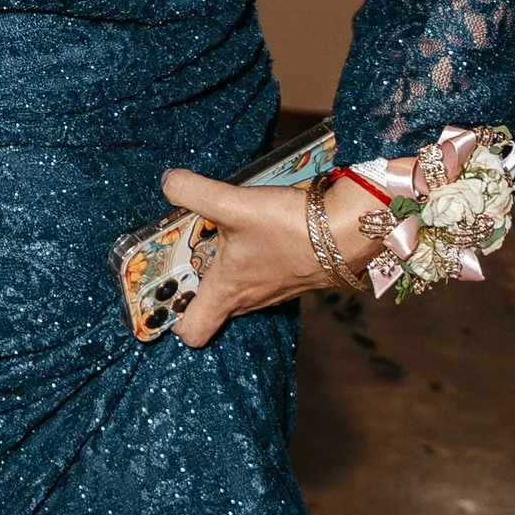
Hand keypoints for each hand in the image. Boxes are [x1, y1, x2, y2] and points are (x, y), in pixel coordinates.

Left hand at [164, 162, 380, 347]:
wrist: (351, 230)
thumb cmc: (290, 227)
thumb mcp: (234, 204)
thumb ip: (194, 192)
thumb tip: (169, 183)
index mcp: (227, 291)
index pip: (192, 331)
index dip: (172, 320)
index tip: (162, 296)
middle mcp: (250, 300)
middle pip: (213, 306)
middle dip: (195, 286)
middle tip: (185, 255)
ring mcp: (277, 292)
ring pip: (241, 290)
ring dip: (227, 271)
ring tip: (219, 237)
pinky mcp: (297, 277)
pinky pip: (266, 277)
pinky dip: (256, 260)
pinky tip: (260, 232)